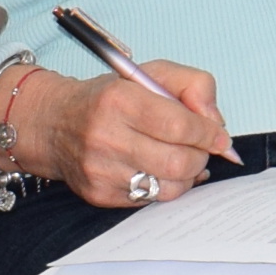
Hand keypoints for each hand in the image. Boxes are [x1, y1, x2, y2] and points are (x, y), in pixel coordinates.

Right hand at [12, 62, 237, 205]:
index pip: (179, 125)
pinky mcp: (99, 195)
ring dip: (187, 175)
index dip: (208, 134)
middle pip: (177, 162)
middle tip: (201, 148)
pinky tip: (161, 171)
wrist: (55, 123)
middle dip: (200, 156)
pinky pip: (150, 200)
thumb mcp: (151, 74)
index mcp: (119, 100)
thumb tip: (216, 123)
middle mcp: (105, 137)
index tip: (220, 137)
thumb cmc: (110, 97)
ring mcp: (100, 170)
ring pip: (168, 188)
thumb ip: (193, 85)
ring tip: (183, 159)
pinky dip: (166, 187)